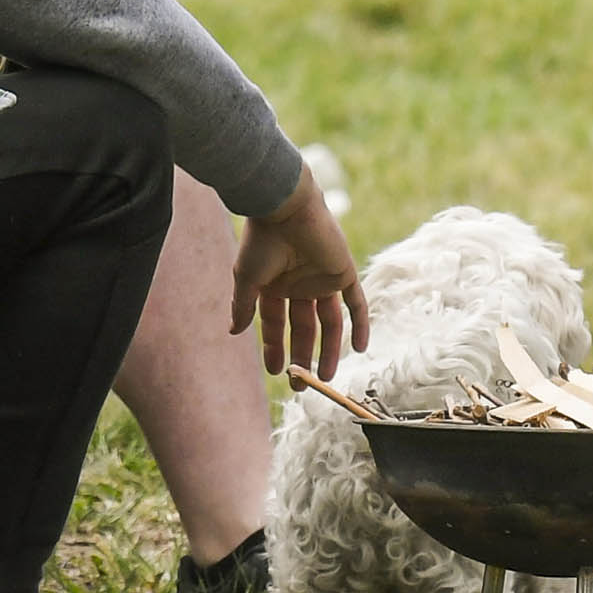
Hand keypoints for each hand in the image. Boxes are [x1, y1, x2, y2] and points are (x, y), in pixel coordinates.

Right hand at [234, 177, 366, 380]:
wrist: (286, 208)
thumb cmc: (262, 240)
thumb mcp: (246, 278)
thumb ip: (243, 306)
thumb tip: (232, 332)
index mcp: (274, 285)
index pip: (276, 323)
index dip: (275, 347)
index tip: (275, 371)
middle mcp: (299, 284)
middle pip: (304, 328)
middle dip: (302, 356)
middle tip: (300, 385)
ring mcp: (323, 280)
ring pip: (330, 322)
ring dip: (329, 349)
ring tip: (326, 377)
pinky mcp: (344, 273)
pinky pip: (356, 304)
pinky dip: (361, 325)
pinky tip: (360, 348)